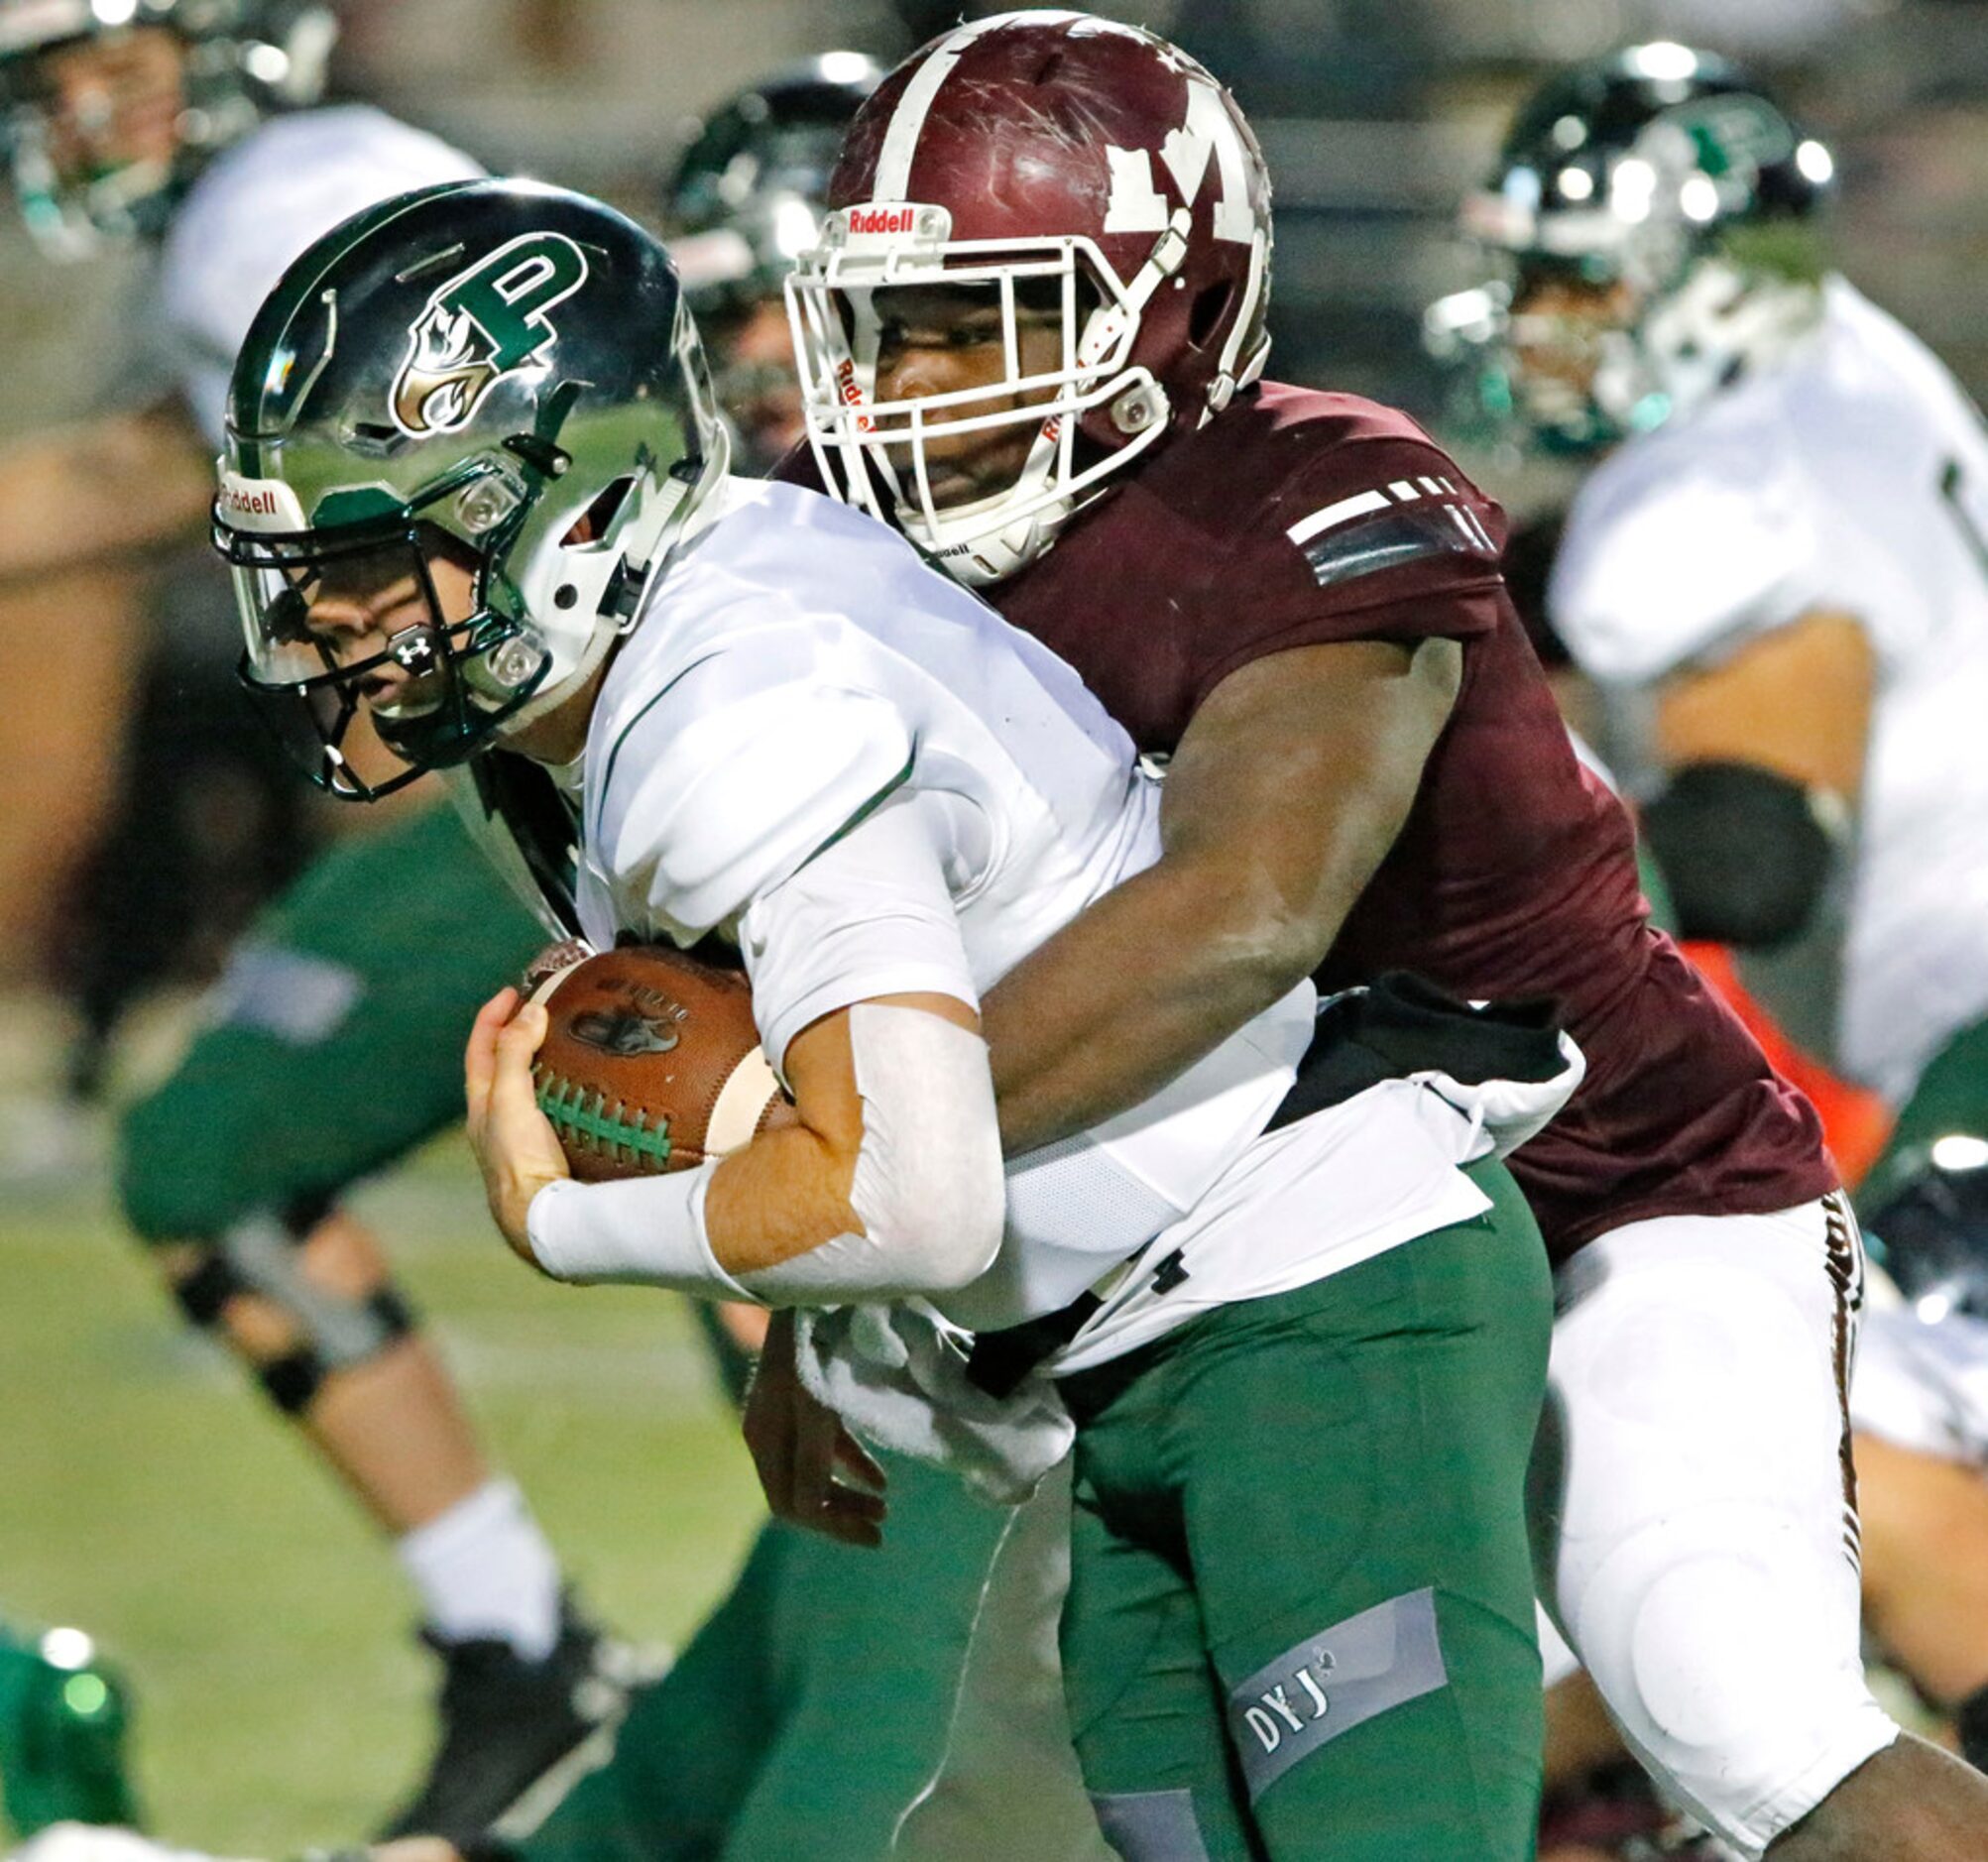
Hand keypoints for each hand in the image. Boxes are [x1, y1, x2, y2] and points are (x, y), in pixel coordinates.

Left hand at [465, 986, 570, 1267]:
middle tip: (546, 1013)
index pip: (479, 1051)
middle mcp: (498, 1127)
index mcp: (481, 1109)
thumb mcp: (509, 1099)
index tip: (513, 990)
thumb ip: (515, 1054)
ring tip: (576, 1047)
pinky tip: (597, 1095)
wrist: (545, 1223)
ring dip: (548, 1069)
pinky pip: (560, 1117)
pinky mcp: (554, 1158)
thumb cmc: (519, 1163)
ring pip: (532, 1096)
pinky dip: (572, 1097)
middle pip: (503, 1072)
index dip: (491, 1017)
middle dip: (520, 1040)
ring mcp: (526, 1144)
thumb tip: (529, 1010)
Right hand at [743, 1311, 888, 1546]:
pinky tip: (878, 1477)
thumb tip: (811, 1512)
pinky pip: (824, 1446)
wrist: (815, 1285)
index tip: (874, 1534)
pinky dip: (849, 1464)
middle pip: (800, 1494)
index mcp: (764, 1437)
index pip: (792, 1503)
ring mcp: (786, 1414)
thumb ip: (814, 1459)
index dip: (832, 1526)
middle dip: (841, 1515)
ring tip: (885, 1505)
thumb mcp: (815, 1406)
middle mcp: (769, 1431)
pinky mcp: (806, 1398)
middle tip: (882, 1528)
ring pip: (815, 1472)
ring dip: (847, 1493)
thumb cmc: (815, 1345)